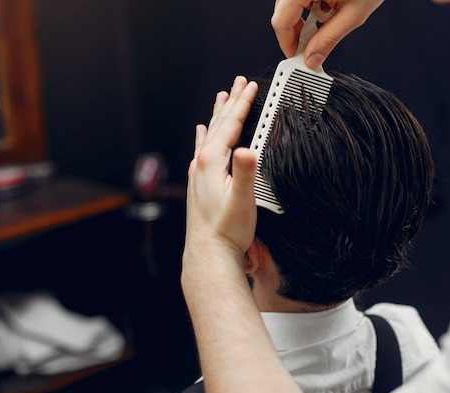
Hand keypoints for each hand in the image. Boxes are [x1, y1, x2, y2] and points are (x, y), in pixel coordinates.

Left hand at [185, 76, 258, 259]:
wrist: (208, 253)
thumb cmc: (227, 230)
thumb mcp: (243, 200)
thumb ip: (246, 173)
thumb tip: (249, 149)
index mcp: (212, 162)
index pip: (231, 125)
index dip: (243, 104)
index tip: (251, 85)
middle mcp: (201, 164)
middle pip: (219, 124)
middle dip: (231, 102)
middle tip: (238, 82)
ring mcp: (198, 173)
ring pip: (210, 134)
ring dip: (218, 115)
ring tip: (222, 97)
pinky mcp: (198, 183)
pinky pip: (201, 150)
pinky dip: (204, 136)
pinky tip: (202, 132)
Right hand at [271, 0, 384, 68]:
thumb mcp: (353, 13)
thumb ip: (329, 39)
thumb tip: (313, 58)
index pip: (280, 22)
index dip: (288, 44)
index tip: (296, 57)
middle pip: (283, 12)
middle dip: (298, 31)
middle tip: (312, 46)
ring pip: (292, 3)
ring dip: (307, 16)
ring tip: (330, 15)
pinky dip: (312, 2)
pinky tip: (330, 2)